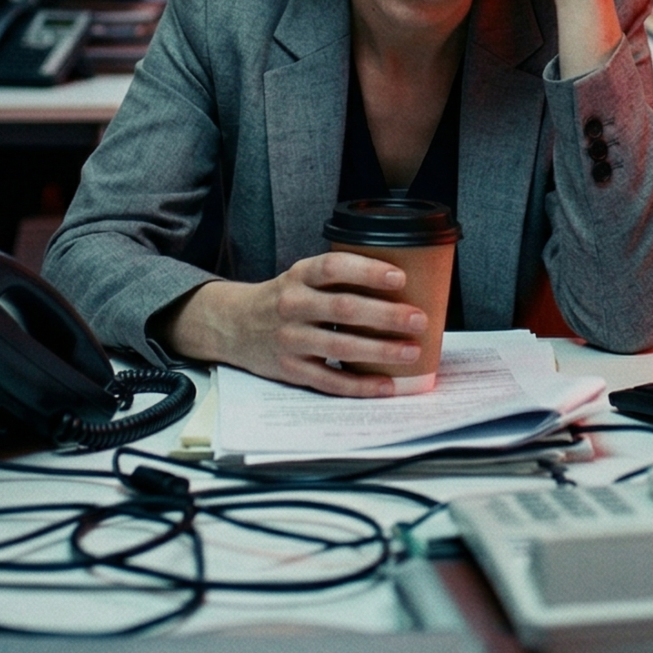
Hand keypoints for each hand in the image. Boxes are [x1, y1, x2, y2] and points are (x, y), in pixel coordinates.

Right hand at [155, 252, 429, 396]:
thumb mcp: (303, 277)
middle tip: (418, 320)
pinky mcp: (290, 370)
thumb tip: (406, 285)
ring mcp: (289, 340)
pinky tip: (387, 384)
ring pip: (339, 347)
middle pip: (343, 309)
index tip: (399, 278)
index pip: (333, 267)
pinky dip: (360, 385)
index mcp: (299, 276)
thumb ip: (340, 279)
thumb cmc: (285, 298)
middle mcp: (292, 305)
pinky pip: (329, 381)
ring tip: (411, 351)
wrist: (234, 325)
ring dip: (380, 351)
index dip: (367, 271)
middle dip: (385, 316)